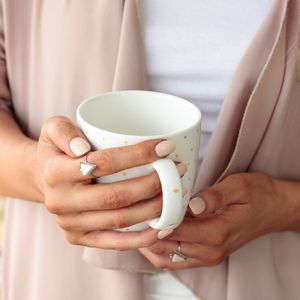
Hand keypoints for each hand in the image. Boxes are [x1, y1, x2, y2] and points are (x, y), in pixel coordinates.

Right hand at [35, 116, 182, 249]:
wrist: (43, 178)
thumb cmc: (58, 151)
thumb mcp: (53, 129)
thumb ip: (64, 131)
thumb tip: (82, 148)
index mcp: (55, 172)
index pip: (104, 163)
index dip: (139, 155)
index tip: (167, 146)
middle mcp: (60, 201)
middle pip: (116, 196)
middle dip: (153, 184)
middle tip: (177, 171)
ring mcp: (70, 224)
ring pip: (120, 220)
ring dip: (154, 209)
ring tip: (176, 194)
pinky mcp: (79, 238)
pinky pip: (114, 243)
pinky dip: (142, 238)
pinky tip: (163, 227)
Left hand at [139, 172, 296, 269]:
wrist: (275, 209)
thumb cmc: (258, 194)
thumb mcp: (238, 187)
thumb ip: (214, 197)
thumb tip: (191, 205)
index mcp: (216, 233)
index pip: (174, 230)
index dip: (154, 219)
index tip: (140, 205)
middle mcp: (209, 251)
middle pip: (165, 247)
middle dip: (147, 231)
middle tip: (133, 212)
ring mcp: (207, 256)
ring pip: (166, 257)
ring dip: (149, 242)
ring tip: (138, 221)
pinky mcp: (205, 254)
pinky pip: (174, 258)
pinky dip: (160, 248)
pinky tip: (153, 231)